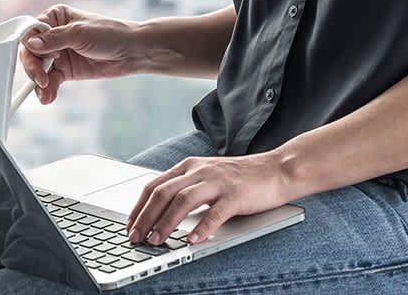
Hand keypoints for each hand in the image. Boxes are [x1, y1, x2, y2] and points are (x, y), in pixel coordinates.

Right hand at [18, 4, 140, 103]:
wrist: (132, 52)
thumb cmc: (109, 34)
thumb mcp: (80, 34)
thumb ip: (54, 39)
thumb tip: (31, 44)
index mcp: (55, 18)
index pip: (31, 31)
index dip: (30, 45)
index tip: (37, 56)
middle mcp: (53, 35)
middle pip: (31, 52)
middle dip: (33, 67)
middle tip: (40, 79)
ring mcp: (58, 54)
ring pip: (38, 69)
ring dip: (39, 82)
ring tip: (45, 93)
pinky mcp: (65, 70)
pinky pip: (50, 81)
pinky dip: (47, 89)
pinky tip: (48, 97)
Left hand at [125, 152, 293, 245]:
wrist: (278, 169)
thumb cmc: (241, 178)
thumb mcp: (206, 177)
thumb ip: (186, 189)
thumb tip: (161, 213)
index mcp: (188, 166)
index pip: (154, 185)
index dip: (138, 207)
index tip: (129, 225)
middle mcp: (199, 171)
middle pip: (163, 193)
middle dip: (145, 217)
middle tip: (136, 237)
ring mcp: (218, 181)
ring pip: (183, 201)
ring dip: (166, 223)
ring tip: (156, 241)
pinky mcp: (236, 194)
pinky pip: (215, 212)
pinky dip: (202, 227)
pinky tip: (192, 241)